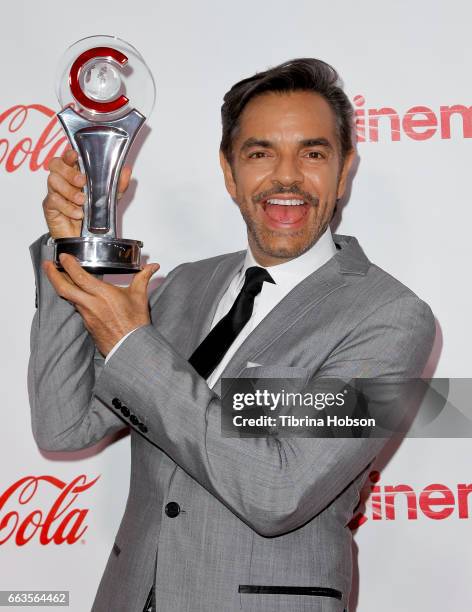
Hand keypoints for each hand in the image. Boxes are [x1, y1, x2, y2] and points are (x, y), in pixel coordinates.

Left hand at [42, 253, 159, 355]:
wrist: (131, 348)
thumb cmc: (135, 325)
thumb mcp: (140, 297)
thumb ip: (143, 278)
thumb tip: (152, 267)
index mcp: (103, 295)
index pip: (79, 276)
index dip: (68, 264)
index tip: (63, 256)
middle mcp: (91, 304)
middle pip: (63, 287)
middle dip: (52, 274)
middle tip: (46, 265)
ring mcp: (86, 315)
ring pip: (68, 297)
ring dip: (61, 286)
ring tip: (58, 277)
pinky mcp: (86, 324)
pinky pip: (76, 308)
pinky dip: (72, 298)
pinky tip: (74, 294)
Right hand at [43, 149, 131, 238]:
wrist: (87, 238)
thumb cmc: (94, 214)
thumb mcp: (110, 198)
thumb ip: (117, 185)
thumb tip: (126, 171)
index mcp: (75, 173)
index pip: (67, 157)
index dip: (68, 154)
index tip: (75, 155)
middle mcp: (63, 180)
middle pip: (55, 165)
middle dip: (69, 172)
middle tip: (82, 181)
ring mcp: (55, 192)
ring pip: (53, 181)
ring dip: (69, 191)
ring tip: (82, 201)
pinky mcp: (50, 207)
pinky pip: (54, 201)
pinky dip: (67, 207)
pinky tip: (78, 213)